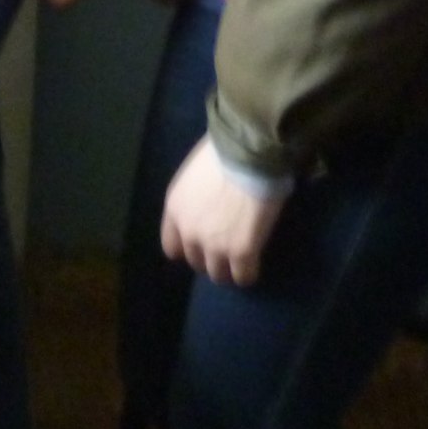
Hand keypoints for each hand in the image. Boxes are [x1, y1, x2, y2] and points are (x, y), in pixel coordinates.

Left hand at [159, 137, 283, 286]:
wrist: (248, 153)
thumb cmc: (223, 151)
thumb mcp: (194, 173)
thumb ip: (195, 196)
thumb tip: (208, 201)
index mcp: (175, 209)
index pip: (171, 247)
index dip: (188, 247)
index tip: (202, 243)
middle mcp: (189, 232)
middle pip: (196, 262)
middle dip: (210, 258)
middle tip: (226, 248)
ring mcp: (215, 246)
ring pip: (218, 275)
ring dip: (229, 269)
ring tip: (241, 260)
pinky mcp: (241, 252)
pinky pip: (244, 277)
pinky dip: (249, 273)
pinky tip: (256, 262)